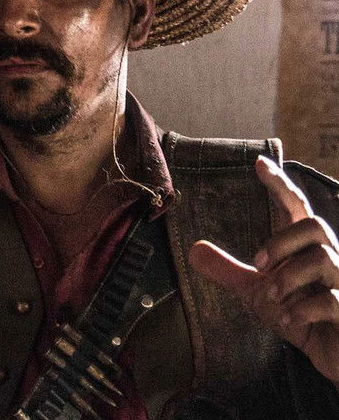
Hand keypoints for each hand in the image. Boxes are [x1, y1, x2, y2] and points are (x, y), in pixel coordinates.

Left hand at [189, 155, 338, 381]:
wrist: (330, 355)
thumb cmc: (298, 315)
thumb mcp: (256, 292)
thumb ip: (229, 270)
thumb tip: (193, 250)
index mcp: (305, 248)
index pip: (295, 207)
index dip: (279, 184)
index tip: (258, 163)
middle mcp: (329, 257)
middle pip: (314, 224)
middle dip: (280, 242)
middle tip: (258, 266)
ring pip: (325, 258)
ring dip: (288, 278)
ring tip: (274, 298)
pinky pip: (333, 300)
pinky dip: (303, 311)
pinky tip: (290, 321)